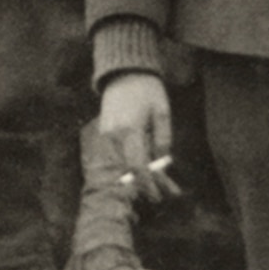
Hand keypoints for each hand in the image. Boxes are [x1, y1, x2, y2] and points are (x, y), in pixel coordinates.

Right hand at [96, 72, 174, 186]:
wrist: (124, 74)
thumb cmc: (148, 91)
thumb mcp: (163, 113)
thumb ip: (163, 140)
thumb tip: (161, 163)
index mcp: (129, 130)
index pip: (136, 166)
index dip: (147, 183)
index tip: (158, 196)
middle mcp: (113, 135)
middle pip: (128, 169)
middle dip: (146, 184)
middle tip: (163, 194)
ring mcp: (106, 134)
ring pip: (123, 163)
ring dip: (140, 175)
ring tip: (160, 183)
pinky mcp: (105, 132)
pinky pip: (119, 154)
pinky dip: (132, 163)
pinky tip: (146, 168)